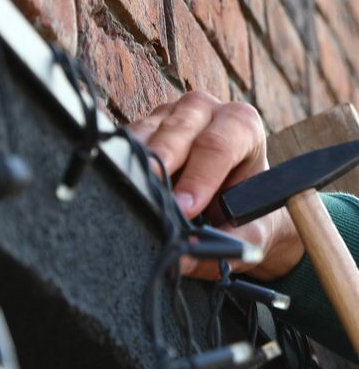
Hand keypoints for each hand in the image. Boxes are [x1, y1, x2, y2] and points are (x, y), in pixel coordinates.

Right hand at [128, 91, 303, 281]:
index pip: (218, 144)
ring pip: (145, 132)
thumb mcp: (251, 233)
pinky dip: (118, 162)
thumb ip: (229, 246)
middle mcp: (203, 111)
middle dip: (161, 163)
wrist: (232, 204)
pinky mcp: (139, 128)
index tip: (185, 208)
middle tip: (147, 194)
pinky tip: (117, 182)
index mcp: (241, 126)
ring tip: (131, 191)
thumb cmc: (246, 213)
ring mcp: (167, 116)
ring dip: (135, 162)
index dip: (200, 177)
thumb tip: (184, 256)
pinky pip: (122, 141)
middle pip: (177, 130)